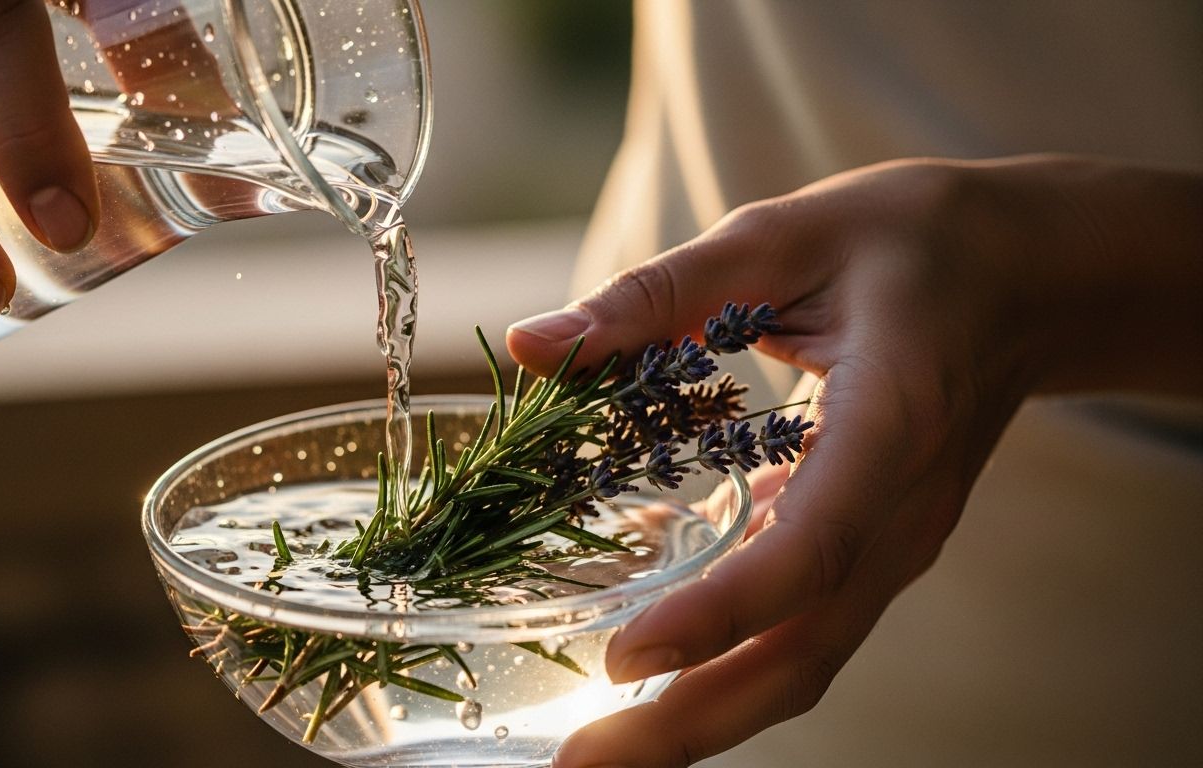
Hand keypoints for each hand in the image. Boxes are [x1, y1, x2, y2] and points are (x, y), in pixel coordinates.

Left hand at [506, 155, 1202, 766]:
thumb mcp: (782, 235)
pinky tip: (647, 660)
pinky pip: (801, 627)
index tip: (623, 657)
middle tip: (579, 765)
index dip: (720, 614)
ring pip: (803, 660)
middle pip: (803, 651)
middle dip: (692, 721)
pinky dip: (725, 662)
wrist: (1029, 276)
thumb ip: (657, 293)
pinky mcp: (872, 547)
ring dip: (703, 715)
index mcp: (890, 425)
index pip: (811, 547)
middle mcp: (898, 511)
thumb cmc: (913, 241)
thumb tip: (532, 347)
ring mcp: (893, 542)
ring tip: (600, 748)